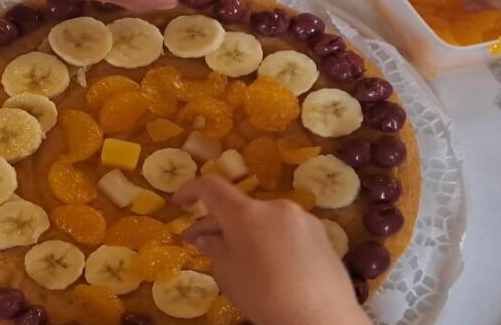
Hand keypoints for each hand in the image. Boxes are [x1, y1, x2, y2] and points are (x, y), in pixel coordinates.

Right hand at [174, 177, 370, 324]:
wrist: (321, 318)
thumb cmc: (265, 296)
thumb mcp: (228, 276)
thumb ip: (215, 249)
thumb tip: (206, 237)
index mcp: (247, 213)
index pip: (211, 187)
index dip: (191, 190)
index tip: (179, 202)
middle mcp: (275, 206)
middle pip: (240, 207)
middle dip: (218, 223)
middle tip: (201, 243)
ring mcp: (302, 218)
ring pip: (264, 219)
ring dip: (247, 232)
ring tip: (239, 258)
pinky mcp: (321, 233)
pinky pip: (286, 231)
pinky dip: (271, 240)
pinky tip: (271, 266)